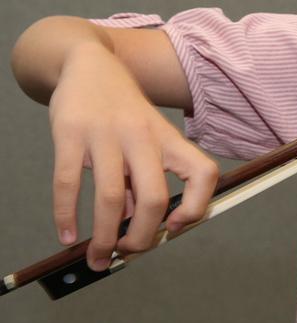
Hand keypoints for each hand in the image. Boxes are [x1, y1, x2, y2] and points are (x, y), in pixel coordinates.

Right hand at [48, 41, 218, 269]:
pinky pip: (68, 183)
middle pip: (155, 197)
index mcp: (169, 139)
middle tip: (128, 252)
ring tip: (97, 257)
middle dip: (142, 236)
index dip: (198, 206)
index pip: (204, 173)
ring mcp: (106, 134)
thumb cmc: (123, 112)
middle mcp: (143, 136)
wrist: (90, 65)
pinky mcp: (70, 133)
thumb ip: (140, 181)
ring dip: (104, 237)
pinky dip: (66, 216)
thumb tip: (134, 229)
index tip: (176, 227)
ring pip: (111, 197)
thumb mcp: (144, 139)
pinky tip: (67, 236)